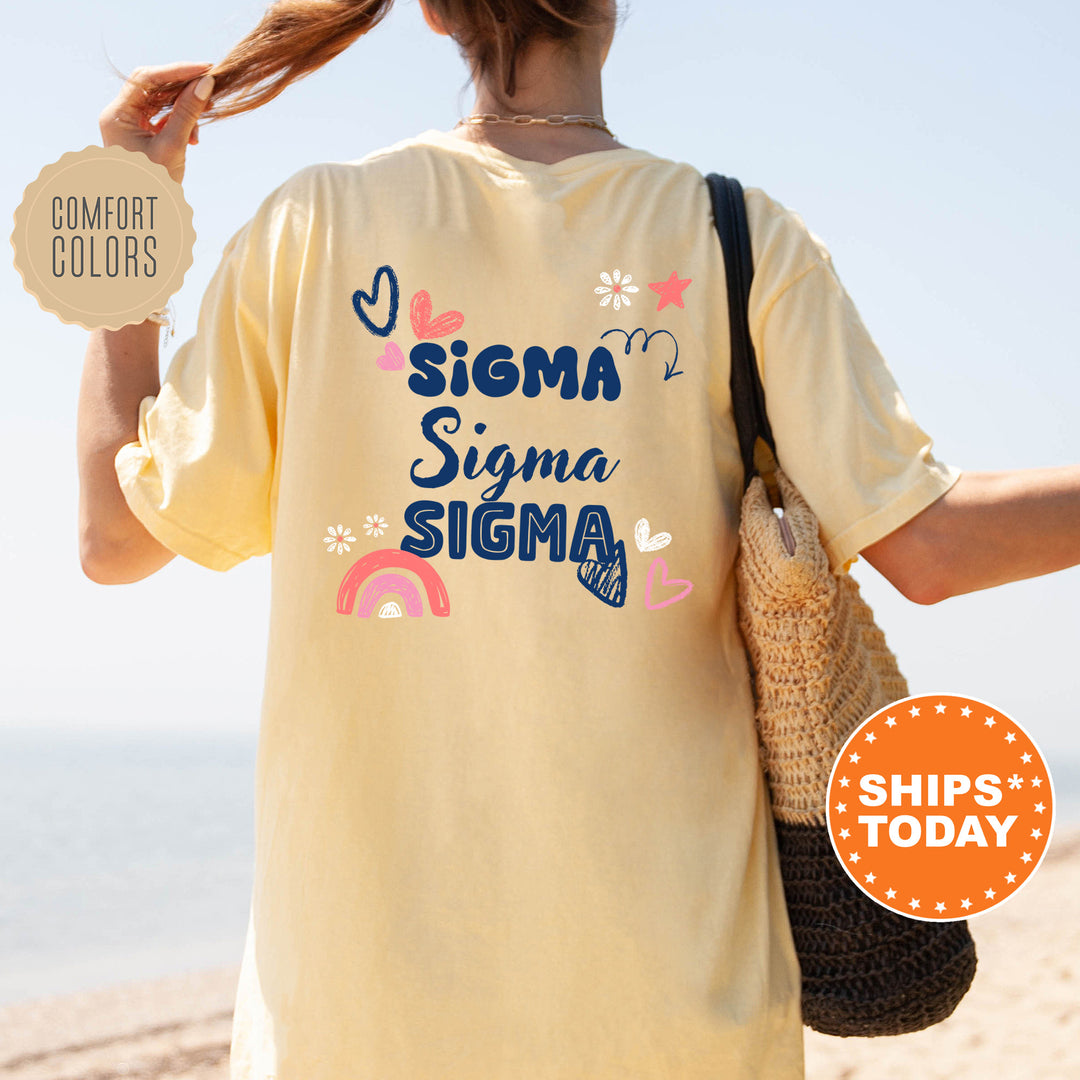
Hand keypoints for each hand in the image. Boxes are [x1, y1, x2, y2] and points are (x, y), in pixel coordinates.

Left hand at [99, 61, 214, 183]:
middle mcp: (119, 115)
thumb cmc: (154, 188)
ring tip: (202, 123)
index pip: (146, 78)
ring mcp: (130, 125)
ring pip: (160, 102)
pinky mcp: (142, 135)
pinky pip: (163, 117)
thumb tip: (205, 84)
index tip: (205, 70)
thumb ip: (187, 114)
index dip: (177, 71)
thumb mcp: (173, 147)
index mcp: (117, 115)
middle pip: (153, 86)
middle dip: (182, 87)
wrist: (146, 218)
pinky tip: (193, 137)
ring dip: (184, 108)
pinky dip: (181, 121)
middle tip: (209, 87)